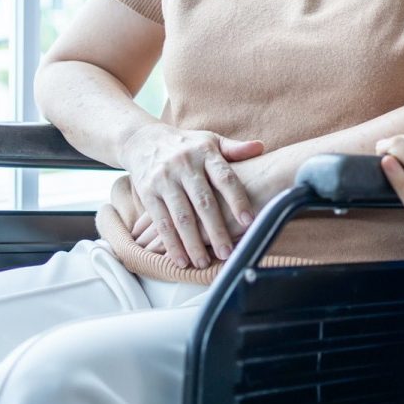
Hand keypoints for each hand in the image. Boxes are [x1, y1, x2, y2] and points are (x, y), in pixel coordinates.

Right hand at [120, 124, 262, 268]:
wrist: (143, 139)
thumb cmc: (188, 145)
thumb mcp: (211, 141)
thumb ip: (235, 149)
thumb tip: (260, 147)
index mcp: (205, 154)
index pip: (225, 178)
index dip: (237, 200)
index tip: (249, 221)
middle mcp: (184, 166)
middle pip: (203, 202)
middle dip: (216, 230)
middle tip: (227, 253)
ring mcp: (164, 180)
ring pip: (181, 216)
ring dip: (192, 243)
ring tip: (203, 263)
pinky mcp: (147, 193)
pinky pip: (161, 222)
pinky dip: (171, 243)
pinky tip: (180, 260)